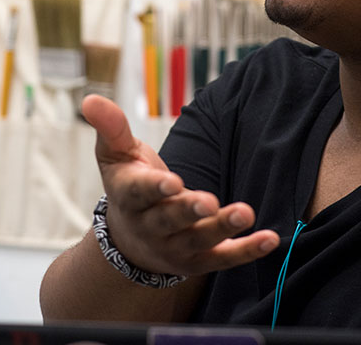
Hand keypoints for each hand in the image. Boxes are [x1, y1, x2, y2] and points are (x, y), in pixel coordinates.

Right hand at [80, 94, 279, 276]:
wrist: (130, 238)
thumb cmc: (128, 183)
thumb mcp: (115, 155)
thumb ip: (110, 127)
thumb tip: (90, 99)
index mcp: (129, 197)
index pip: (140, 193)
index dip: (155, 188)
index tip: (172, 181)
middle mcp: (151, 226)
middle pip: (171, 220)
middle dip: (189, 210)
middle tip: (209, 201)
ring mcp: (175, 247)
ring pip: (199, 240)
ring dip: (223, 228)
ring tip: (245, 213)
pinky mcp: (198, 261)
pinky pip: (224, 259)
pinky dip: (246, 251)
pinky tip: (269, 238)